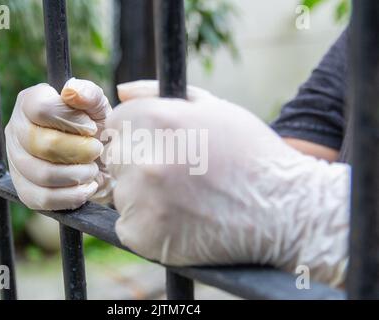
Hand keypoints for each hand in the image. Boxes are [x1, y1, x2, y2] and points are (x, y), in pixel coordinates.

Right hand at [5, 78, 113, 209]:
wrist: (101, 162)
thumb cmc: (96, 129)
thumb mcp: (98, 107)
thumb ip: (88, 94)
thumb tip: (71, 90)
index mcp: (29, 103)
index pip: (40, 109)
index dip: (71, 120)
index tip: (92, 127)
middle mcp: (16, 130)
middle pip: (43, 144)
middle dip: (79, 150)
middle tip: (97, 150)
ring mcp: (16, 162)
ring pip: (42, 173)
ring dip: (77, 174)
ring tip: (92, 169)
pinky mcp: (24, 190)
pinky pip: (42, 199)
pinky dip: (72, 196)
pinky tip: (88, 187)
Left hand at [106, 80, 349, 285]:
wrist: (284, 210)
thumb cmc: (249, 154)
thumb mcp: (213, 109)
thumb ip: (159, 95)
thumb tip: (121, 90)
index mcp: (158, 120)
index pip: (116, 125)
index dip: (137, 137)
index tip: (160, 148)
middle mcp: (145, 159)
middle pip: (116, 159)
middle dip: (138, 164)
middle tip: (175, 176)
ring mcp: (143, 201)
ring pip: (121, 194)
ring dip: (143, 197)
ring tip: (184, 199)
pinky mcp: (144, 237)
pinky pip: (129, 226)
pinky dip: (148, 226)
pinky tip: (181, 222)